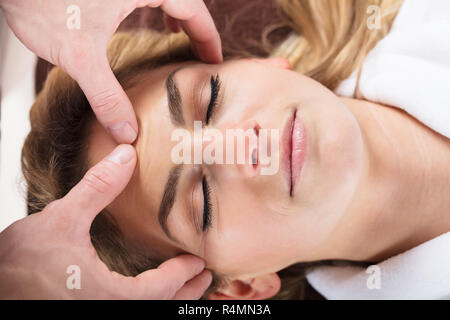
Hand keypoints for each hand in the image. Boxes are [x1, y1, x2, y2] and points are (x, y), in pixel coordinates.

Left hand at [0, 0, 221, 143]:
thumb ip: (107, 95)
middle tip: (203, 55)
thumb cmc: (39, 1)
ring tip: (179, 39)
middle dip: (196, 28)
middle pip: (183, 0)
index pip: (193, 9)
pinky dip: (152, 6)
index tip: (216, 59)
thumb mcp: (80, 55)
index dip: (208, 37)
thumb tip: (127, 130)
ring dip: (175, 15)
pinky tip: (146, 20)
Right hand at [0, 145, 211, 298]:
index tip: (198, 261)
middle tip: (204, 278)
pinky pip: (128, 313)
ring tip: (185, 289)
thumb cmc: (20, 263)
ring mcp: (95, 315)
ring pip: (145, 315)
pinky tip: (144, 294)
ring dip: (168, 302)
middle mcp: (106, 312)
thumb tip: (125, 155)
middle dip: (186, 294)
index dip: (182, 275)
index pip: (161, 290)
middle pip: (159, 309)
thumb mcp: (63, 219)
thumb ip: (98, 188)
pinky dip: (146, 304)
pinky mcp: (83, 312)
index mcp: (109, 297)